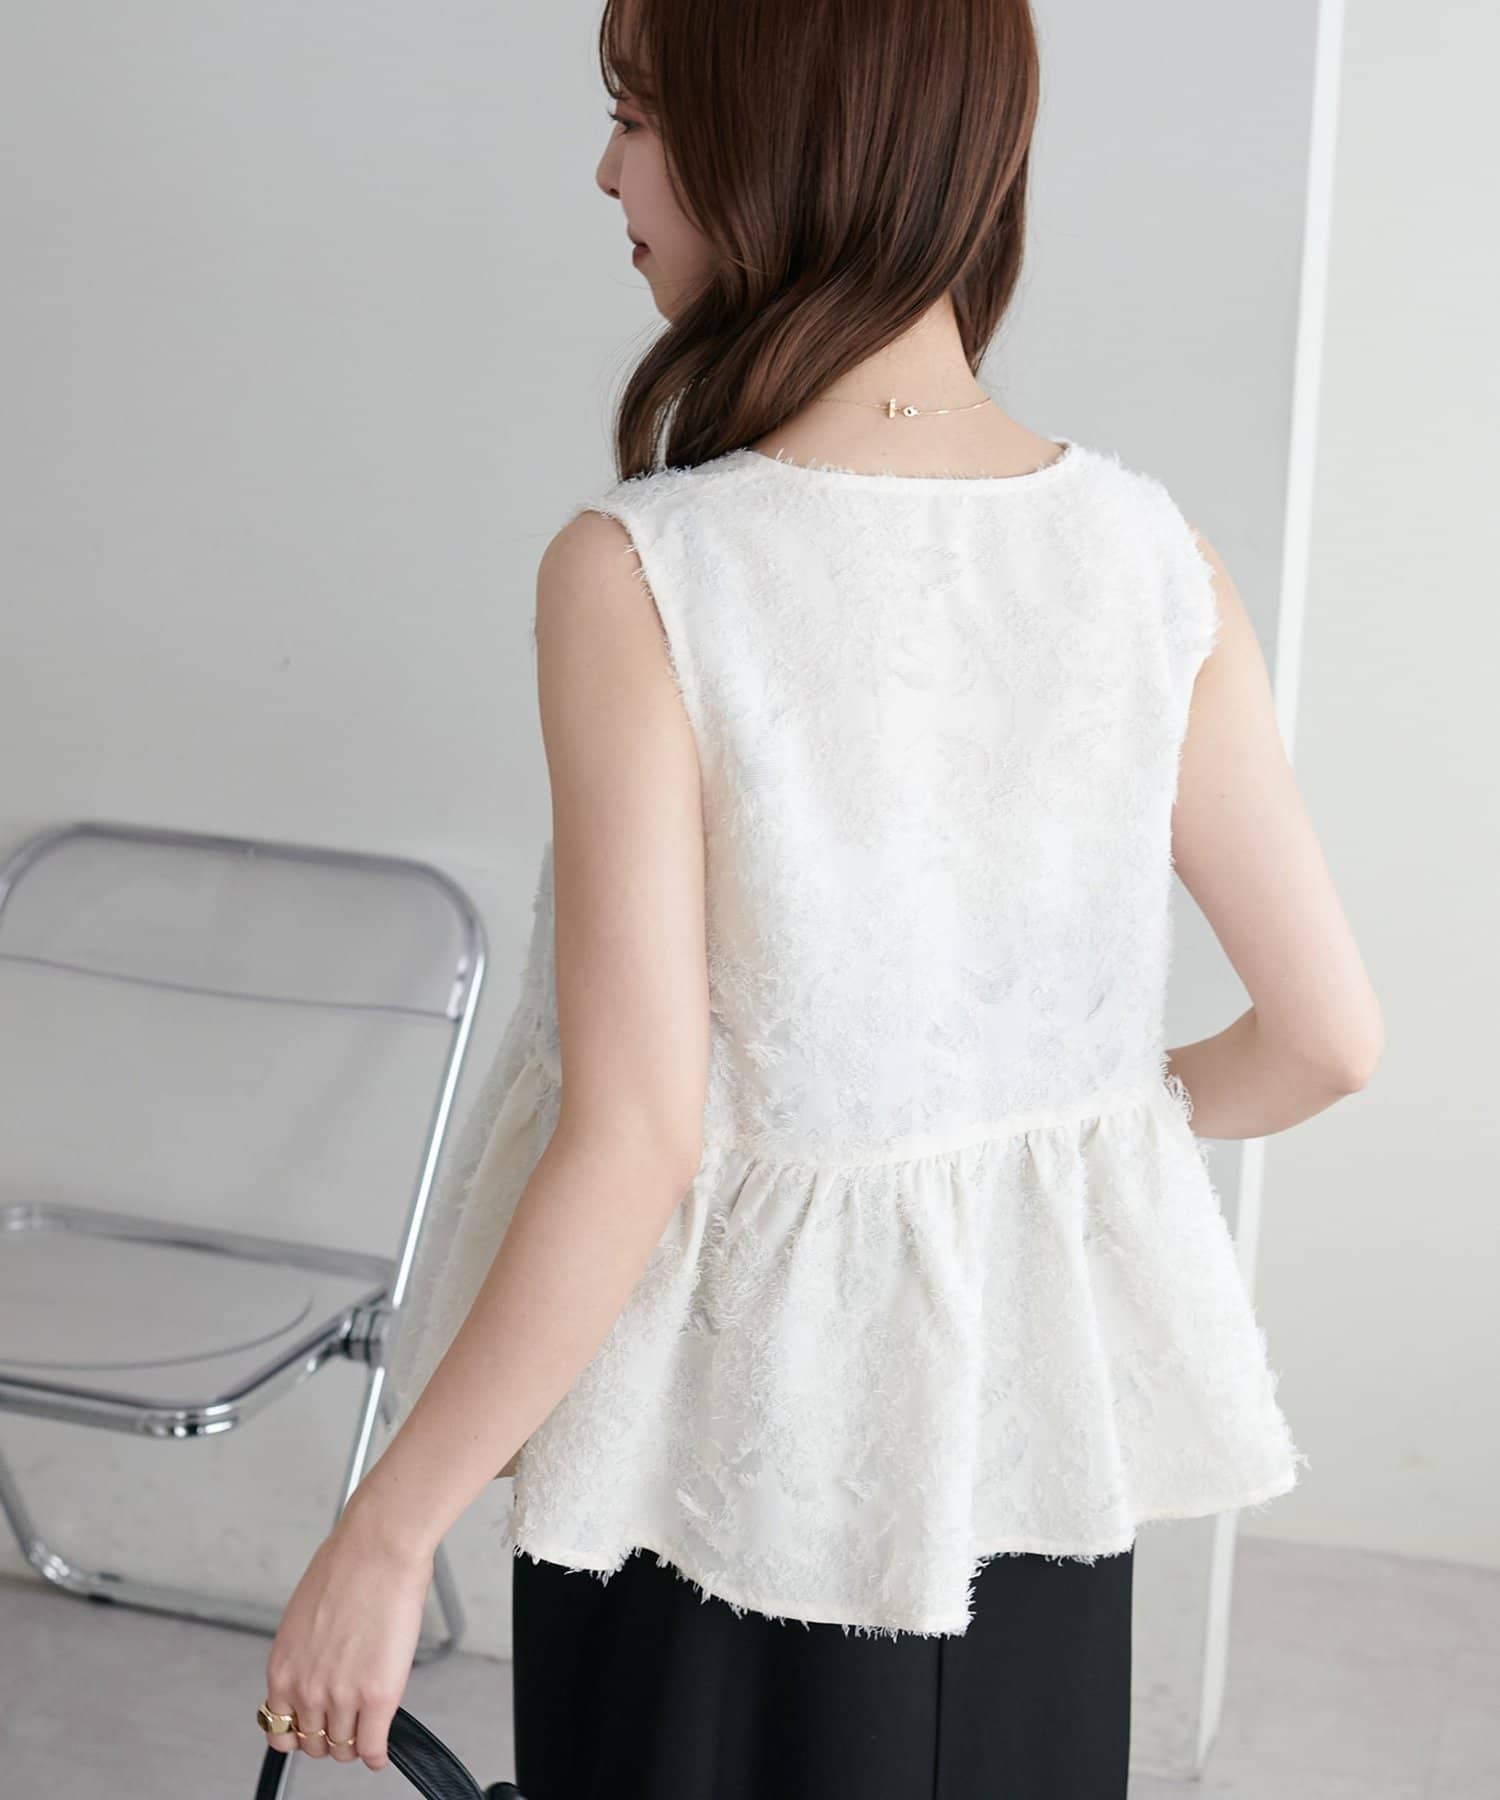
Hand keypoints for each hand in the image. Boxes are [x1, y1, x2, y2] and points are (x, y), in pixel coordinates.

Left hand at [261, 1504, 432, 1771]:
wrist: (378, 1547)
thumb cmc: (347, 1565)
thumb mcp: (305, 1616)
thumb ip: (307, 1653)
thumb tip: (321, 1667)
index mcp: (282, 1669)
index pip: (280, 1731)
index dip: (300, 1733)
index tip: (313, 1729)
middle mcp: (305, 1690)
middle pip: (314, 1744)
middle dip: (330, 1738)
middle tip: (346, 1727)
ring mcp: (341, 1697)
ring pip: (344, 1749)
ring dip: (356, 1744)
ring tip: (368, 1731)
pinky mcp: (377, 1697)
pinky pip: (374, 1747)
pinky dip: (379, 1754)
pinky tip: (383, 1749)